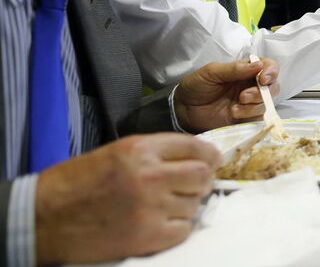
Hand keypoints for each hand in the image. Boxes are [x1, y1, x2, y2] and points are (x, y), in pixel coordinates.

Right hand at [35, 133, 219, 264]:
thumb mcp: (118, 152)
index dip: (209, 155)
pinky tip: (160, 223)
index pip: (196, 146)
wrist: (44, 218)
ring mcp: (150, 207)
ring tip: (164, 205)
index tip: (211, 161)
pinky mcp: (147, 236)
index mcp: (141, 149)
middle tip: (192, 186)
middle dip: (202, 179)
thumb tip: (195, 158)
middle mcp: (150, 175)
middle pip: (202, 174)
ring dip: (187, 205)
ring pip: (195, 203)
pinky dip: (177, 227)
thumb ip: (157, 153)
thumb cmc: (77, 183)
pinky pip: (184, 229)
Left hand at [174, 58, 279, 132]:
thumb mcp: (212, 72)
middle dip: (262, 92)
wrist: (183, 110)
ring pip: (266, 103)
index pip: (268, 66)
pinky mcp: (245, 119)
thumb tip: (259, 65)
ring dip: (254, 105)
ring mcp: (249, 103)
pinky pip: (258, 118)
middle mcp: (251, 86)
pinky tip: (234, 114)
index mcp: (246, 70)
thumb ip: (234, 69)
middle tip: (243, 96)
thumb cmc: (196, 86)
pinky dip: (249, 116)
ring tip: (234, 108)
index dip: (271, 71)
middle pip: (272, 86)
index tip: (263, 78)